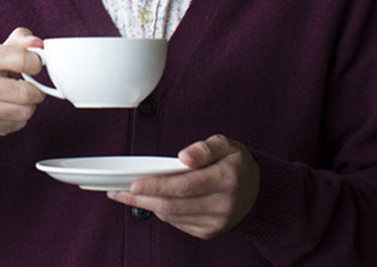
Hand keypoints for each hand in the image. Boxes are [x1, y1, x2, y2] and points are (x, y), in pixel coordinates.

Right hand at [0, 27, 44, 142]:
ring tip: (16, 100)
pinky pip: (16, 125)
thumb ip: (18, 43)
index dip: (36, 63)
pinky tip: (5, 112)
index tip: (34, 66)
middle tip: (31, 89)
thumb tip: (38, 44)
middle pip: (26, 92)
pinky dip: (16, 120)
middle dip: (35, 91)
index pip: (22, 59)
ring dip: (27, 107)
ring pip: (24, 112)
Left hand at [107, 135, 260, 239]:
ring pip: (172, 216)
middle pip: (172, 205)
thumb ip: (205, 148)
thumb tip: (185, 157)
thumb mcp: (226, 145)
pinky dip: (162, 211)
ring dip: (147, 205)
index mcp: (226, 179)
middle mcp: (222, 204)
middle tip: (118, 190)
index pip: (184, 186)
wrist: (258, 192)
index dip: (156, 185)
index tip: (134, 182)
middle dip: (142, 197)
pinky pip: (177, 222)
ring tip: (128, 193)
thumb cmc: (237, 165)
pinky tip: (152, 200)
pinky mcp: (208, 232)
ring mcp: (215, 222)